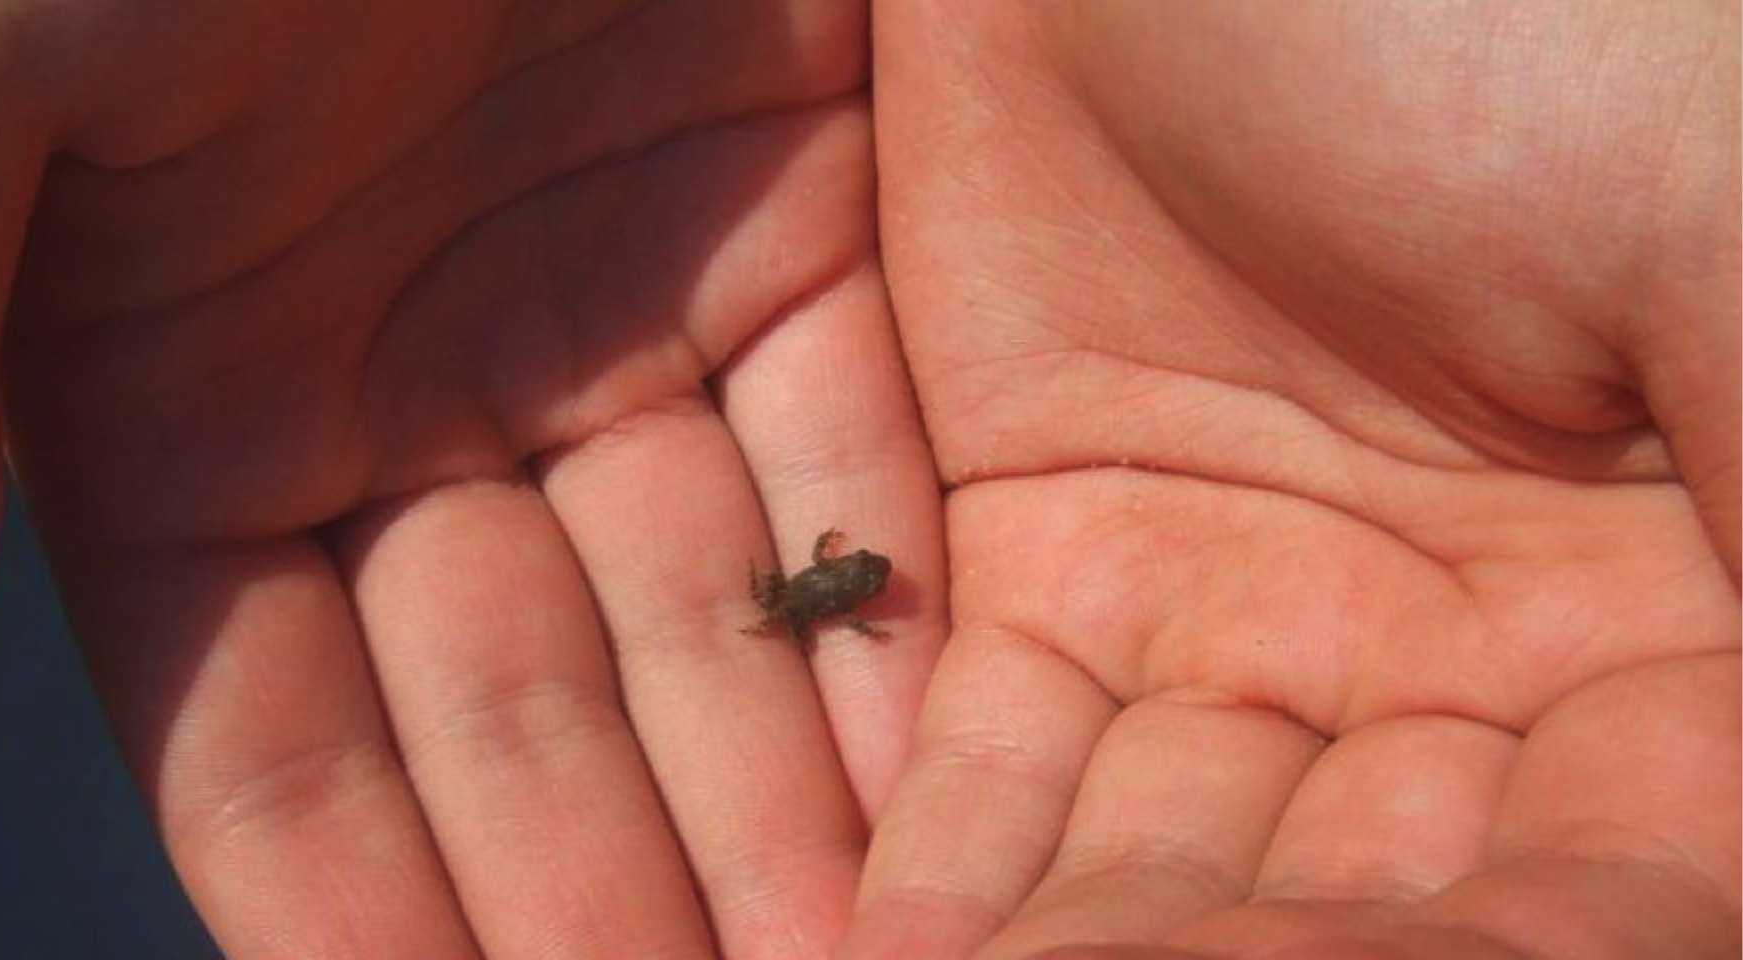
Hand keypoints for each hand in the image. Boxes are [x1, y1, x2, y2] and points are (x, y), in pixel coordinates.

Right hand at [0, 2, 944, 955]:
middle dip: (609, 905)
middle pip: (516, 722)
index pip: (275, 753)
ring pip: (697, 621)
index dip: (364, 926)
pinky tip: (938, 767)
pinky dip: (887, 605)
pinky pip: (844, 453)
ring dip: (773, 800)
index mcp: (172, 403)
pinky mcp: (774, 208)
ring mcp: (594, 306)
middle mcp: (392, 387)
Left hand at [848, 3, 1737, 956]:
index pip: (1618, 882)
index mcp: (1682, 603)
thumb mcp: (1721, 226)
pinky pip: (1002, 759)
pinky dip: (948, 881)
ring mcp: (1249, 609)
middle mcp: (1468, 647)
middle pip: (1368, 913)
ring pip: (1167, 870)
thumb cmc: (1534, 1)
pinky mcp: (1052, 549)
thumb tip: (1727, 806)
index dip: (1508, 954)